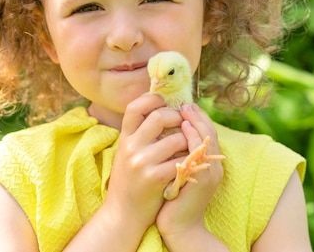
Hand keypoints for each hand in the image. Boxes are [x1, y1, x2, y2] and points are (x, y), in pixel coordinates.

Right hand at [103, 94, 188, 229]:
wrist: (122, 215)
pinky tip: (190, 163)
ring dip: (188, 140)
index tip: (165, 101)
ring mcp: (142, 162)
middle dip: (177, 117)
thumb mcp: (126, 154)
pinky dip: (189, 160)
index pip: (134, 107)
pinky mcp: (155, 178)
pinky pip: (181, 161)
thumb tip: (159, 110)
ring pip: (176, 139)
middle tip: (184, 123)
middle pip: (159, 116)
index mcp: (124, 139)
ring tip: (190, 144)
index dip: (152, 98)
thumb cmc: (129, 183)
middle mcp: (131, 147)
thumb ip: (139, 135)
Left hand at [156, 104, 223, 238]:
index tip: (185, 106)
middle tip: (186, 103)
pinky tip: (183, 127)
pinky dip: (193, 136)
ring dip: (196, 122)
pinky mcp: (204, 179)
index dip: (198, 119)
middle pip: (210, 133)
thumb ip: (178, 154)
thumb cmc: (173, 200)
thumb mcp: (178, 172)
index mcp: (208, 164)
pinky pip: (200, 152)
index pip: (206, 134)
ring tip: (184, 110)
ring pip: (207, 140)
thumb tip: (167, 133)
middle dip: (198, 116)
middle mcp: (213, 167)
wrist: (178, 228)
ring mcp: (210, 173)